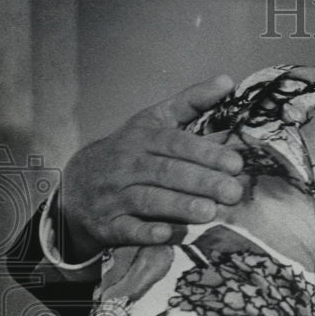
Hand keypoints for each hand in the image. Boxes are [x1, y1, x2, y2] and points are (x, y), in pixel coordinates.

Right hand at [58, 75, 243, 260]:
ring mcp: (115, 196)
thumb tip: (227, 81)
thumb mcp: (155, 120)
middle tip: (233, 192)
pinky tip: (168, 234)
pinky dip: (146, 233)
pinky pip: (126, 229)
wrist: (79, 184)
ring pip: (148, 200)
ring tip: (211, 212)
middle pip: (166, 173)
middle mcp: (127, 166)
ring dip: (179, 207)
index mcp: (142, 139)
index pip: (175, 144)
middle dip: (201, 182)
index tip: (236, 163)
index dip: (205, 153)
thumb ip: (191, 102)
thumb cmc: (131, 150)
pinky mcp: (109, 225)